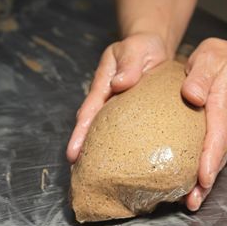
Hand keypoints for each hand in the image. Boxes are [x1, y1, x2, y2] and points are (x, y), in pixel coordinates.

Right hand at [67, 33, 169, 162]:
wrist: (153, 49)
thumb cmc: (142, 48)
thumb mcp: (136, 49)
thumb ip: (129, 64)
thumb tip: (120, 84)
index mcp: (103, 87)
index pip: (89, 112)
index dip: (80, 133)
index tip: (73, 152)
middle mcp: (107, 102)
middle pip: (92, 129)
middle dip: (84, 150)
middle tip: (79, 174)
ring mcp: (118, 111)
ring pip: (107, 135)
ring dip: (101, 153)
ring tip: (99, 178)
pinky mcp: (133, 117)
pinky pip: (126, 134)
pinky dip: (124, 150)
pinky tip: (128, 168)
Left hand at [181, 38, 226, 210]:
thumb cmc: (222, 60)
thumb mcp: (209, 57)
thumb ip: (200, 75)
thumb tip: (192, 95)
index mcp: (225, 100)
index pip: (219, 132)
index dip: (211, 156)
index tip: (204, 177)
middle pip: (221, 154)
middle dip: (208, 180)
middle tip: (193, 200)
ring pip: (221, 159)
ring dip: (208, 182)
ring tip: (192, 201)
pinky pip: (219, 155)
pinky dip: (208, 173)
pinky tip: (196, 188)